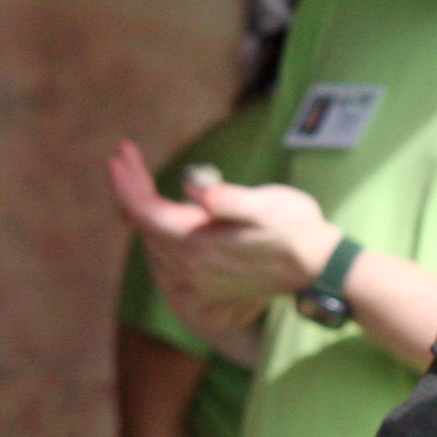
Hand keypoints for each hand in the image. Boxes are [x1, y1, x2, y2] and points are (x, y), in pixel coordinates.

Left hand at [105, 142, 335, 329]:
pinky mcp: (201, 283)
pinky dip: (154, 229)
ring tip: (135, 176)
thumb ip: (231, 200)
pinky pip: (163, 254)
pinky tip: (158, 212)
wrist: (317, 268)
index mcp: (197, 243)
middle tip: (124, 155)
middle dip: (130, 188)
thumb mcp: (270, 205)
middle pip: (143, 224)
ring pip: (151, 239)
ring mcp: (193, 278)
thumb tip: (197, 189)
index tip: (119, 154)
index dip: (126, 182)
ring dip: (140, 208)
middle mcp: (188, 265)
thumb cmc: (296, 228)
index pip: (144, 212)